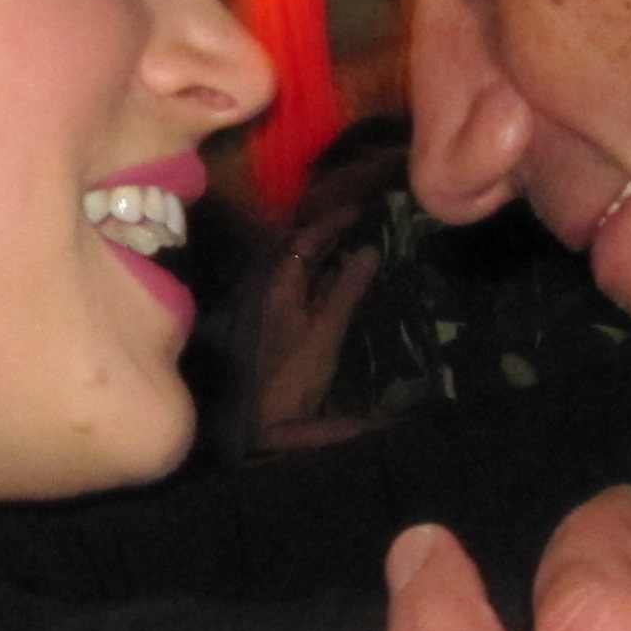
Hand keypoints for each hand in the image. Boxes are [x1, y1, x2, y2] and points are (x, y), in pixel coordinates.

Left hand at [253, 233, 384, 445]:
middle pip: (304, 250)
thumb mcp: (326, 330)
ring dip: (332, 256)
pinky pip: (310, 291)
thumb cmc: (292, 374)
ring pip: (307, 271)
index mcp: (281, 283)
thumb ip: (346, 289)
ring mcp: (280, 308)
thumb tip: (369, 249)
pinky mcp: (287, 327)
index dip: (333, 221)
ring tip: (364, 244)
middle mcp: (276, 289)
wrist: (261, 422)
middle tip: (368, 222)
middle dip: (333, 234)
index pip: (307, 237)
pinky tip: (348, 281)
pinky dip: (329, 280)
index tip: (363, 209)